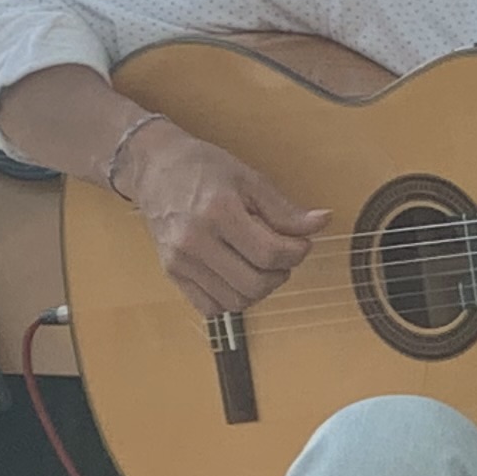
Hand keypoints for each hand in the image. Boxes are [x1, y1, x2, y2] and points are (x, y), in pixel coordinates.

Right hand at [122, 126, 326, 317]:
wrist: (154, 168)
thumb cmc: (202, 169)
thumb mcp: (249, 179)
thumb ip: (285, 209)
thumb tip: (322, 222)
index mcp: (218, 213)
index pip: (270, 254)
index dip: (297, 253)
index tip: (301, 243)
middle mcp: (194, 241)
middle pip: (255, 284)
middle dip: (281, 274)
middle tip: (282, 255)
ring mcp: (180, 260)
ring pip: (235, 302)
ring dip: (259, 289)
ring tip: (260, 265)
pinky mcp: (171, 272)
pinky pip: (210, 307)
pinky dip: (231, 299)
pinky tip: (237, 276)